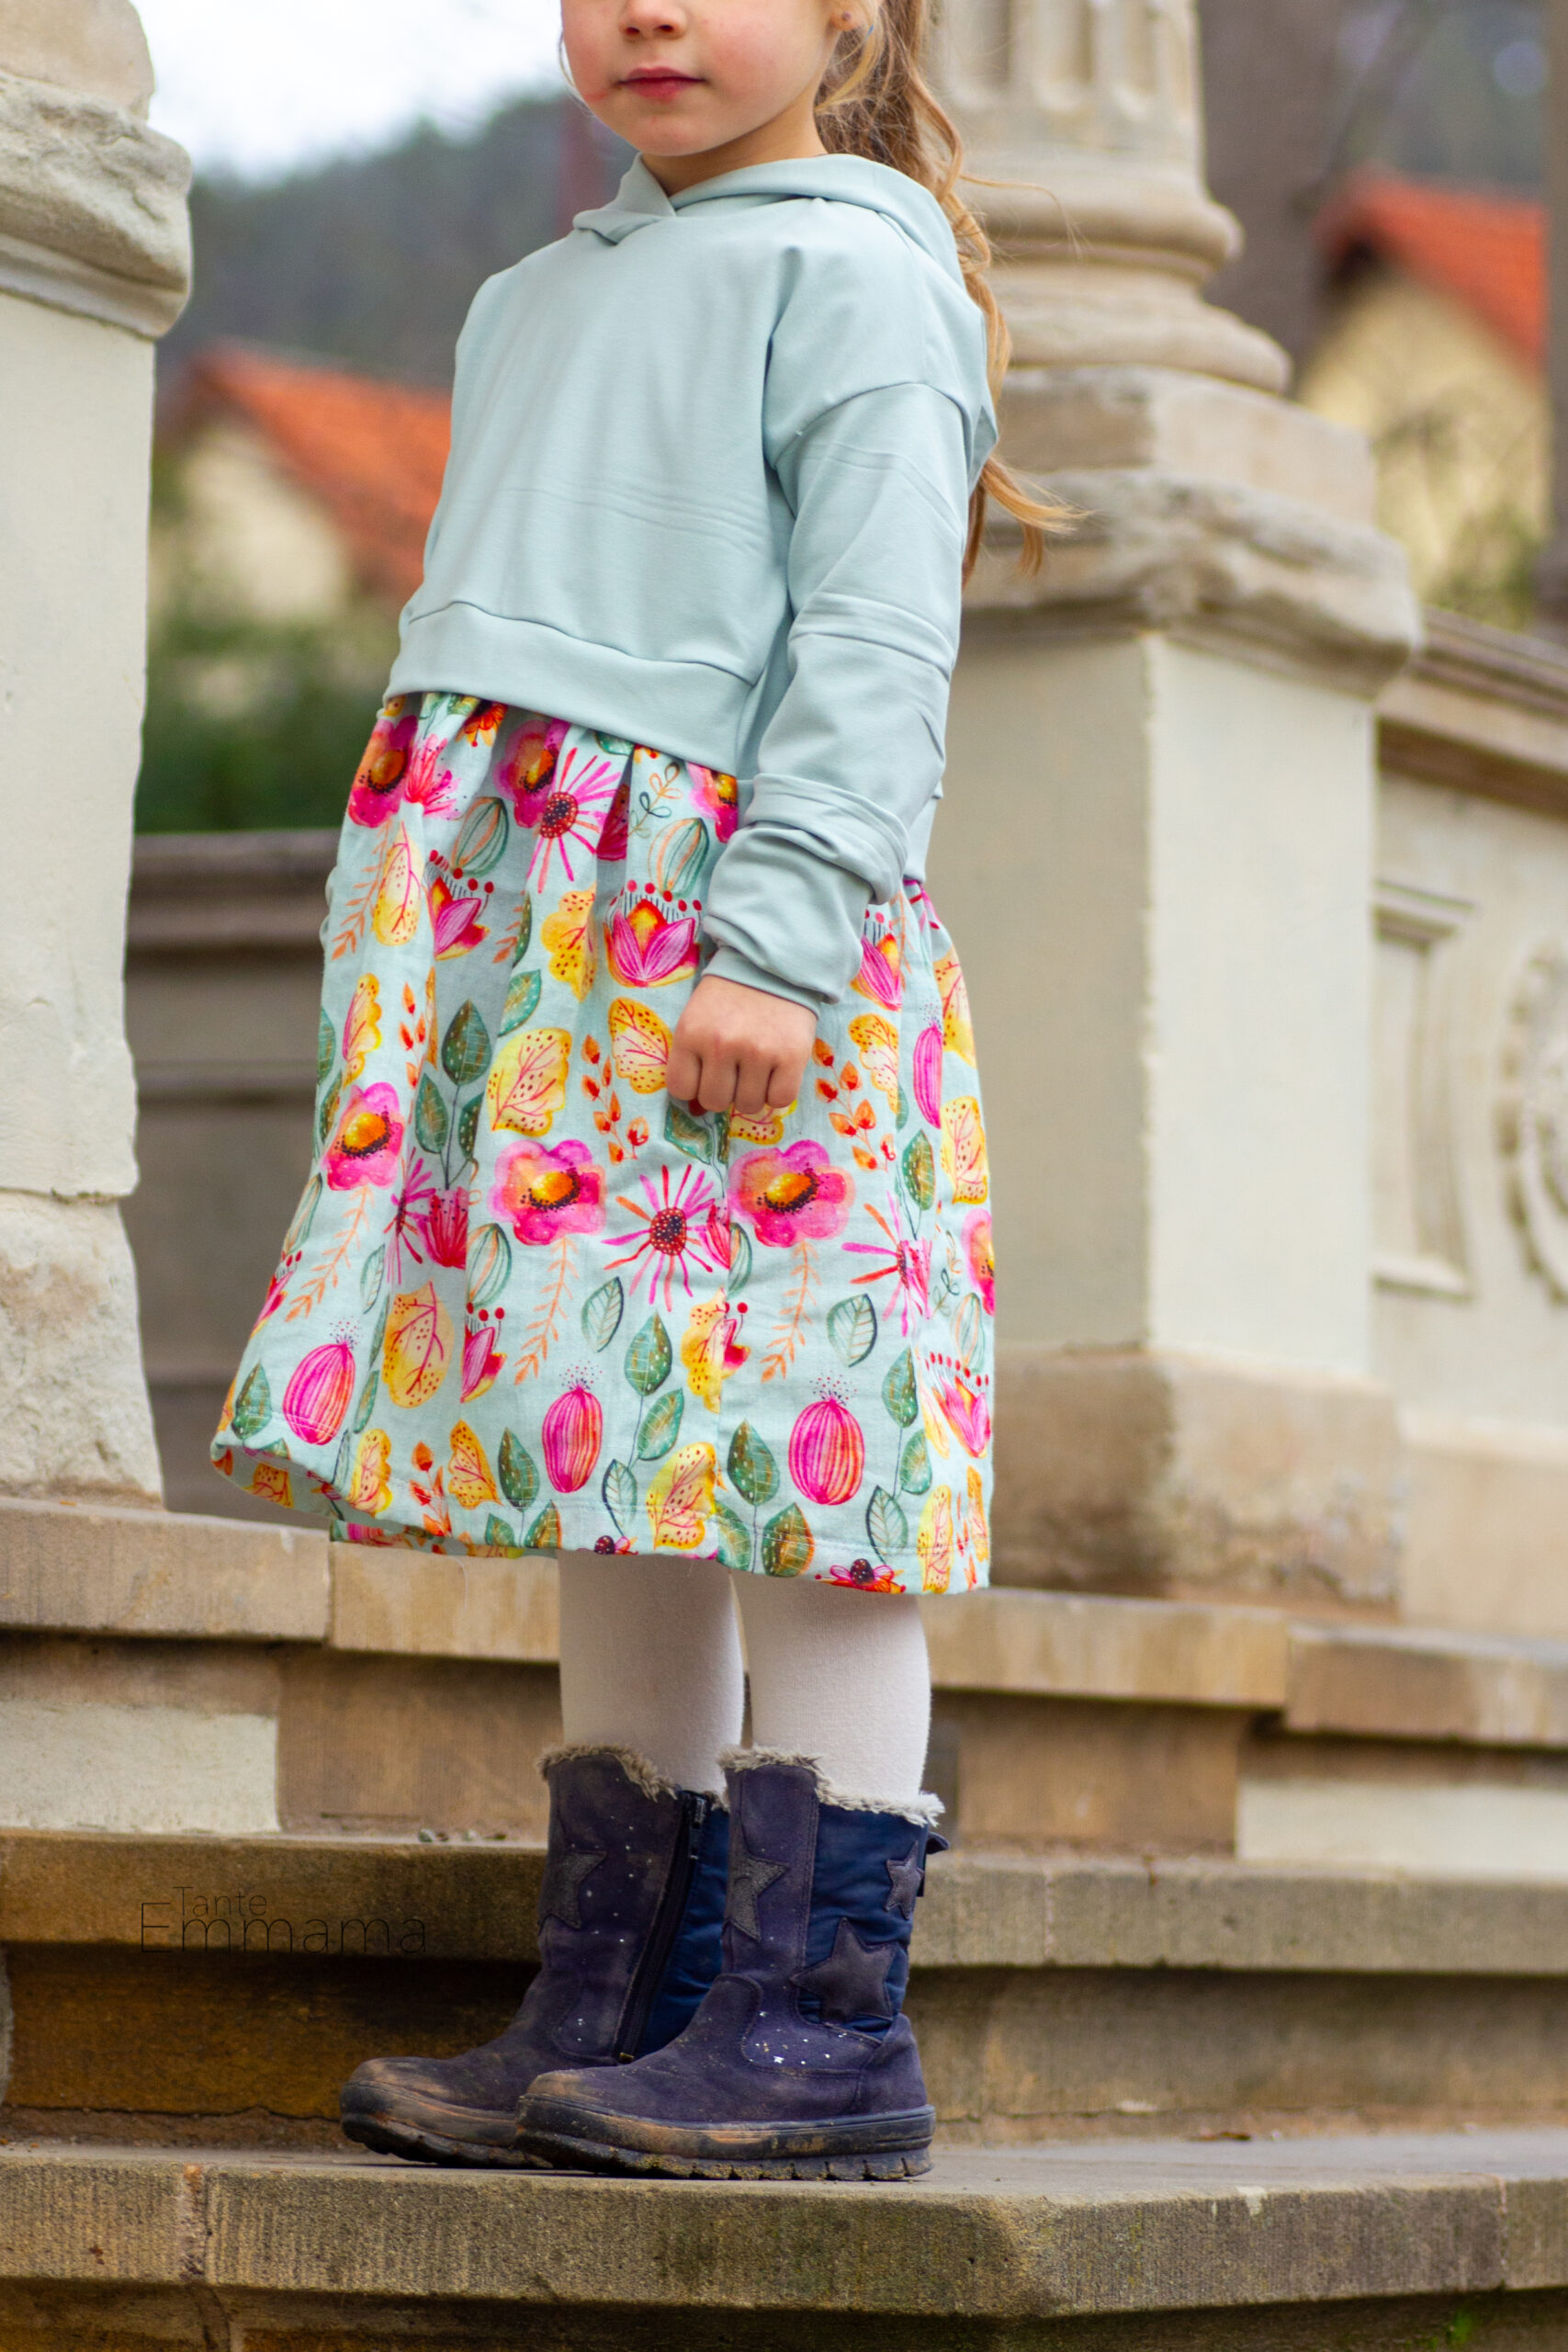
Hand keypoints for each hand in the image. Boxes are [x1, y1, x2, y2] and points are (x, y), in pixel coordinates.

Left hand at [667, 975, 816, 1117]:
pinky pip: (780, 1099)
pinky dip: (778, 1092)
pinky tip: (777, 1072)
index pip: (681, 1089)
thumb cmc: (730, 996)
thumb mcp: (697, 1017)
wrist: (774, 966)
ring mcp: (758, 1052)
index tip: (706, 1074)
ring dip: (752, 1092)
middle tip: (735, 1071)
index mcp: (691, 1034)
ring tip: (757, 1068)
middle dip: (724, 1092)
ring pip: (749, 1105)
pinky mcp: (791, 1056)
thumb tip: (696, 1106)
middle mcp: (721, 1045)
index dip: (695, 1087)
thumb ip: (692, 1055)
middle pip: (714, 1102)